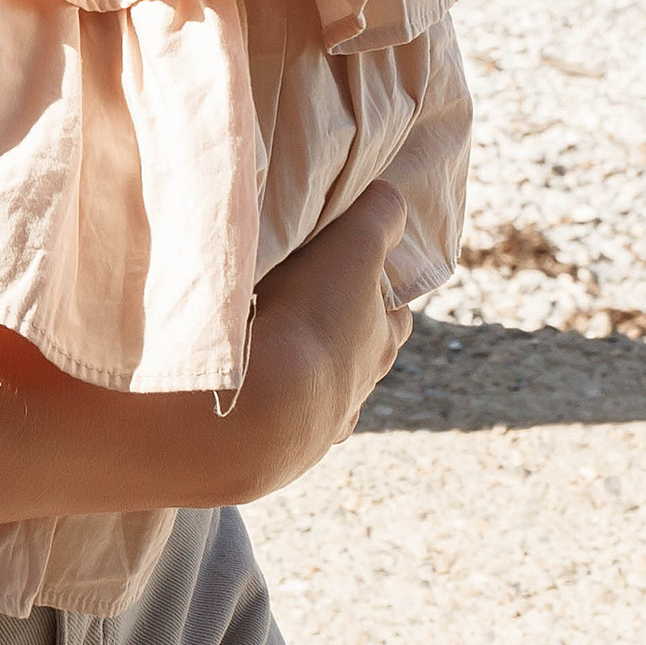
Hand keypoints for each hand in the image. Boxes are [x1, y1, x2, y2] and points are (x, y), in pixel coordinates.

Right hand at [218, 184, 409, 499]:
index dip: (381, 296)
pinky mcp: (280, 448)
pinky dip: (270, 403)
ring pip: (322, 396)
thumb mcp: (353, 245)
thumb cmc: (312, 315)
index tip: (358, 276)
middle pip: (362, 361)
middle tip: (311, 311)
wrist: (265, 402)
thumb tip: (391, 197)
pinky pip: (279, 423)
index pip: (395, 317)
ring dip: (305, 374)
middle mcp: (358, 388)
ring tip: (274, 351)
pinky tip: (251, 389)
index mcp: (379, 341)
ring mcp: (320, 423)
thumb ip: (378, 216)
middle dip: (344, 339)